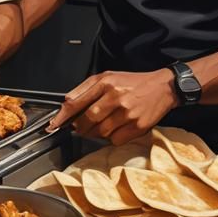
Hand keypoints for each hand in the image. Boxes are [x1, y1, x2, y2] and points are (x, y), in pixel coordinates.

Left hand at [47, 69, 176, 143]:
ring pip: (100, 132)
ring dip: (94, 133)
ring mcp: (127, 113)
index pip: (76, 101)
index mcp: (106, 82)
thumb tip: (68, 102)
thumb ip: (86, 88)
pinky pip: (115, 140)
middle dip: (79, 127)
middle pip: (87, 120)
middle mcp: (116, 97)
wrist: (163, 87)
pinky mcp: (138, 126)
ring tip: (99, 126)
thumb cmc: (133, 82)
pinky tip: (115, 128)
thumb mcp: (108, 76)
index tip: (54, 124)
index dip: (62, 116)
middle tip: (79, 127)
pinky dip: (111, 138)